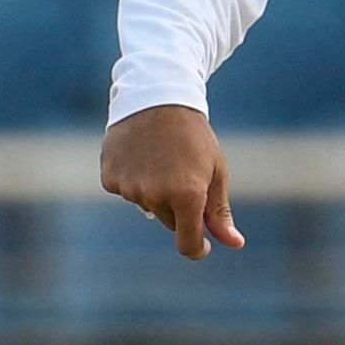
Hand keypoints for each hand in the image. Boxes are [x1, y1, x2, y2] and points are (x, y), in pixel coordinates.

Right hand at [100, 104, 242, 260]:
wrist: (158, 96)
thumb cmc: (194, 135)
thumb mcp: (215, 170)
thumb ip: (219, 212)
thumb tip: (234, 244)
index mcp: (187, 195)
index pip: (188, 244)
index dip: (198, 248)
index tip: (203, 245)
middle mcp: (155, 196)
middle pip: (169, 222)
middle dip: (180, 207)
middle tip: (184, 172)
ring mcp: (130, 188)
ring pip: (147, 205)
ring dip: (155, 191)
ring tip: (162, 157)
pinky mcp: (110, 178)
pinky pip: (125, 190)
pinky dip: (133, 179)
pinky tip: (141, 154)